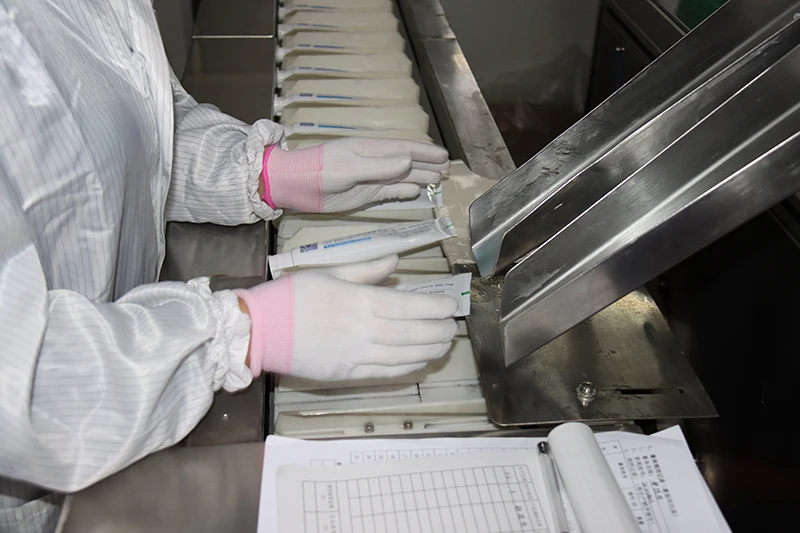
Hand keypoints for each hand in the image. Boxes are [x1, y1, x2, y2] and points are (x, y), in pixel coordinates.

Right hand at [235, 255, 457, 380]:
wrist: (260, 330)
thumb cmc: (292, 295)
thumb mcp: (329, 273)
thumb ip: (366, 270)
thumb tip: (395, 262)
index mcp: (359, 301)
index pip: (408, 306)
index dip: (434, 308)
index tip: (451, 306)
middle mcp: (363, 330)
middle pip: (411, 333)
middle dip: (438, 331)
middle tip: (453, 328)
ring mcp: (356, 355)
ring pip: (403, 355)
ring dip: (429, 350)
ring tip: (445, 345)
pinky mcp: (347, 373)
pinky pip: (385, 372)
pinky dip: (407, 368)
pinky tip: (421, 362)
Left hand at [261, 138, 448, 212]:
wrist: (298, 186)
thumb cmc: (321, 170)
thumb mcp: (351, 167)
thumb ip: (380, 166)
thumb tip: (409, 162)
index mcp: (372, 149)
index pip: (404, 148)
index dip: (424, 152)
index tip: (443, 156)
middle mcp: (375, 162)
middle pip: (407, 163)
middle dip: (427, 165)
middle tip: (447, 169)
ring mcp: (371, 179)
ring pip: (401, 178)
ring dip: (419, 179)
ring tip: (438, 180)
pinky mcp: (365, 194)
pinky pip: (389, 192)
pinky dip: (403, 193)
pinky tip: (416, 192)